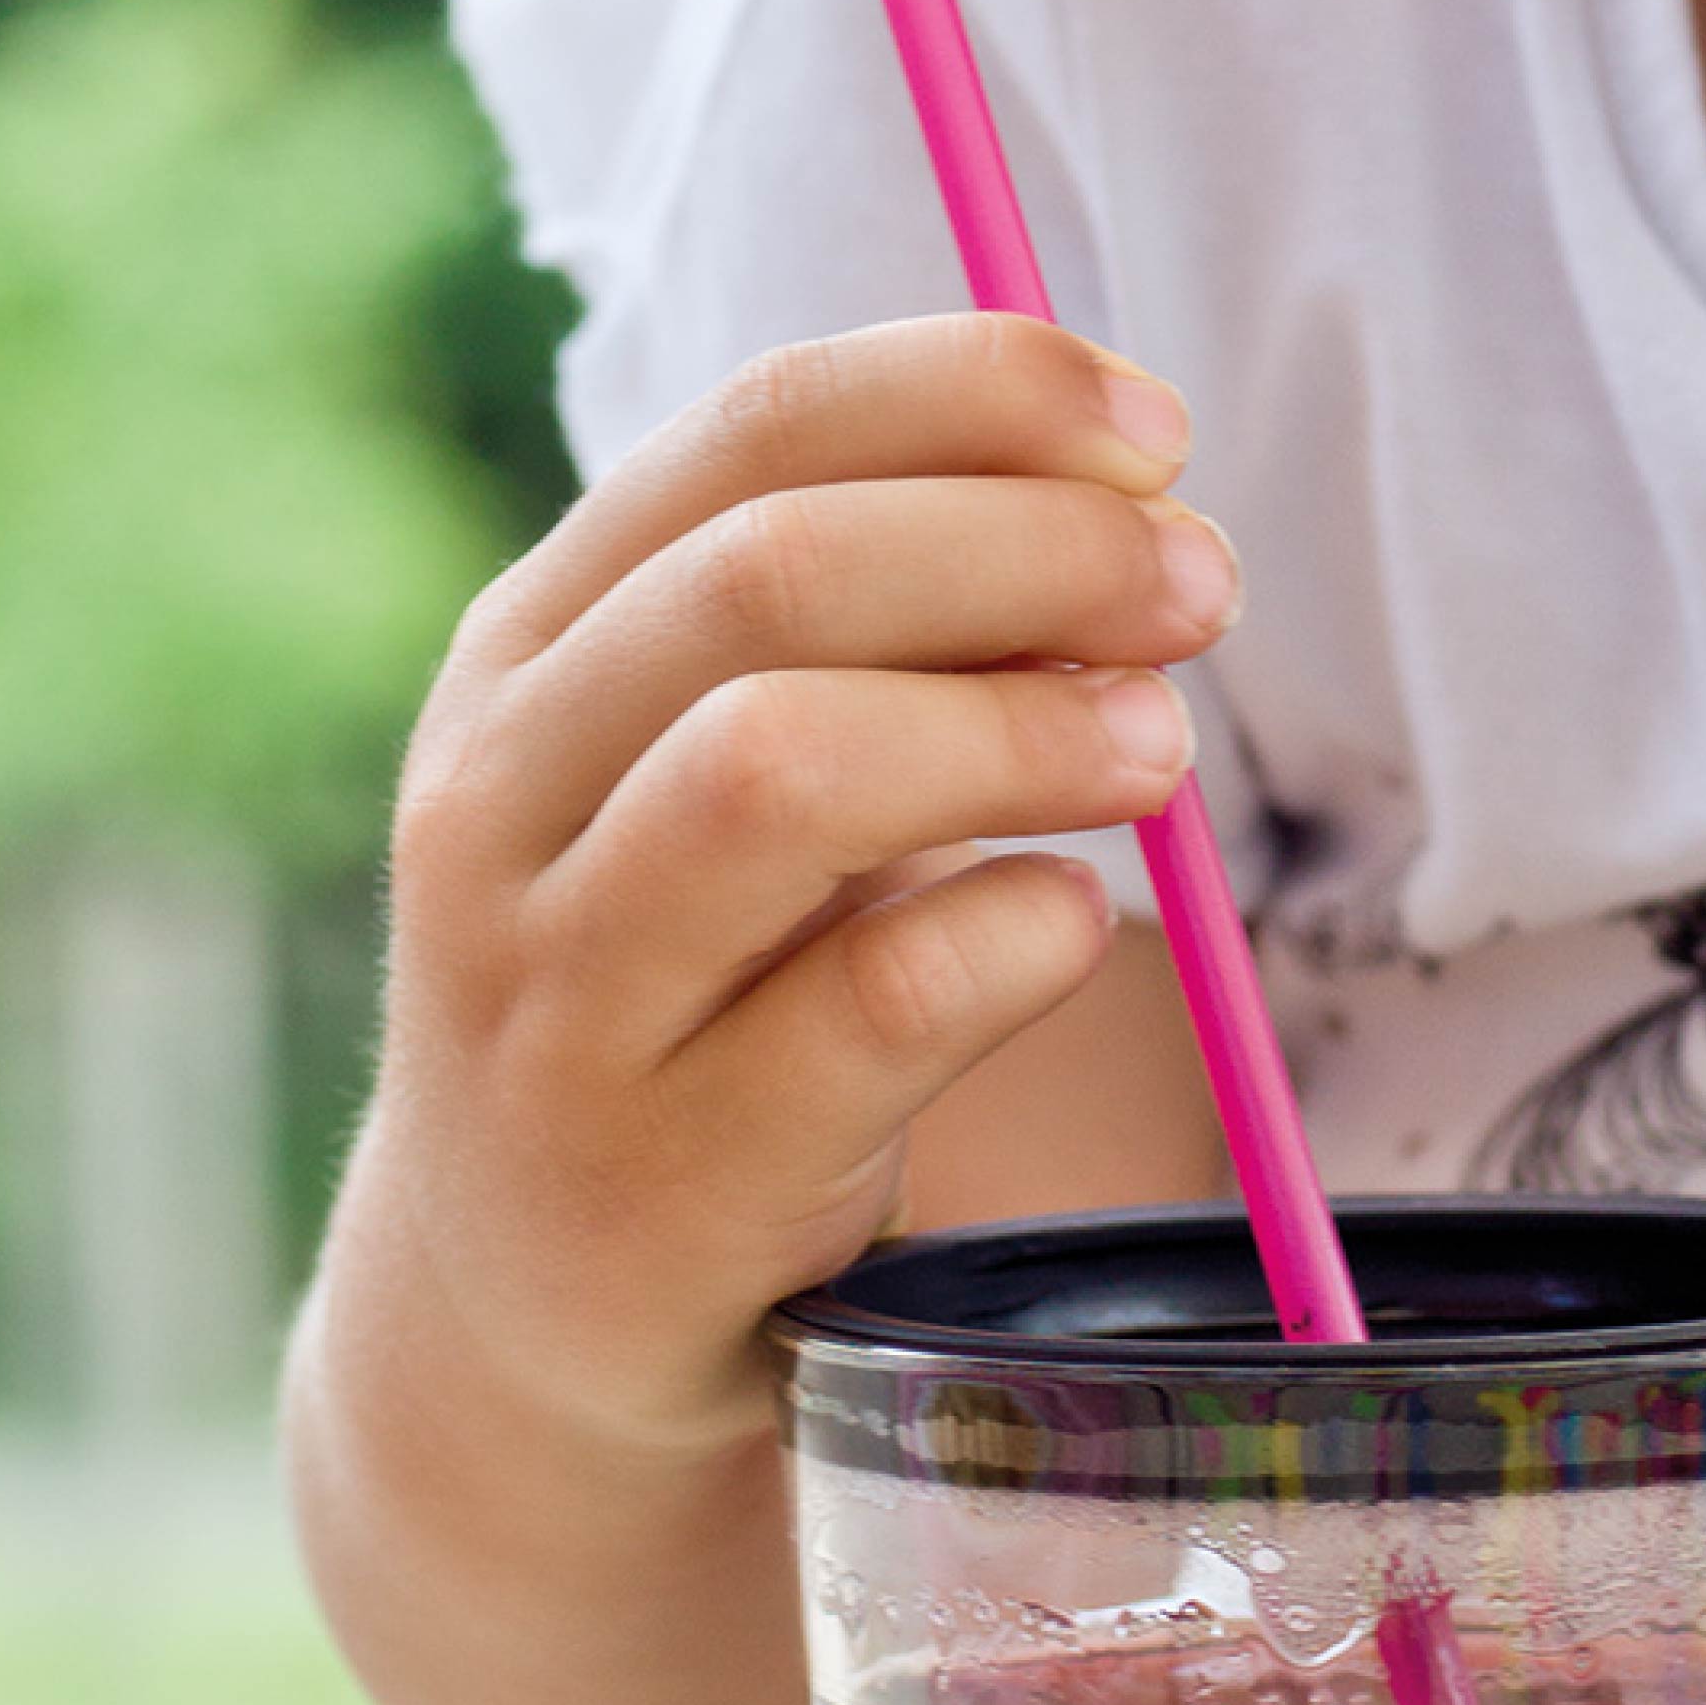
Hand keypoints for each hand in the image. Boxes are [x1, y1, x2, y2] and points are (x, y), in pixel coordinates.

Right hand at [351, 315, 1240, 1460]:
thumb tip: (1133, 517)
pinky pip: (866, 1009)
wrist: (525, 1307)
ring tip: (1159, 746)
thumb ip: (878, 645)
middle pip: (775, 576)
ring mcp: (559, 992)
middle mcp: (505, 797)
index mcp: (537, 650)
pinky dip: (1011, 937)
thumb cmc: (689, 992)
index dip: (977, 397)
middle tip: (1200, 589)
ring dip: (1014, 729)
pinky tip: (1069, 924)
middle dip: (1030, 551)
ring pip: (782, 770)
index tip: (1157, 434)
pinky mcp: (655, 1173)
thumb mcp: (726, 784)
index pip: (756, 434)